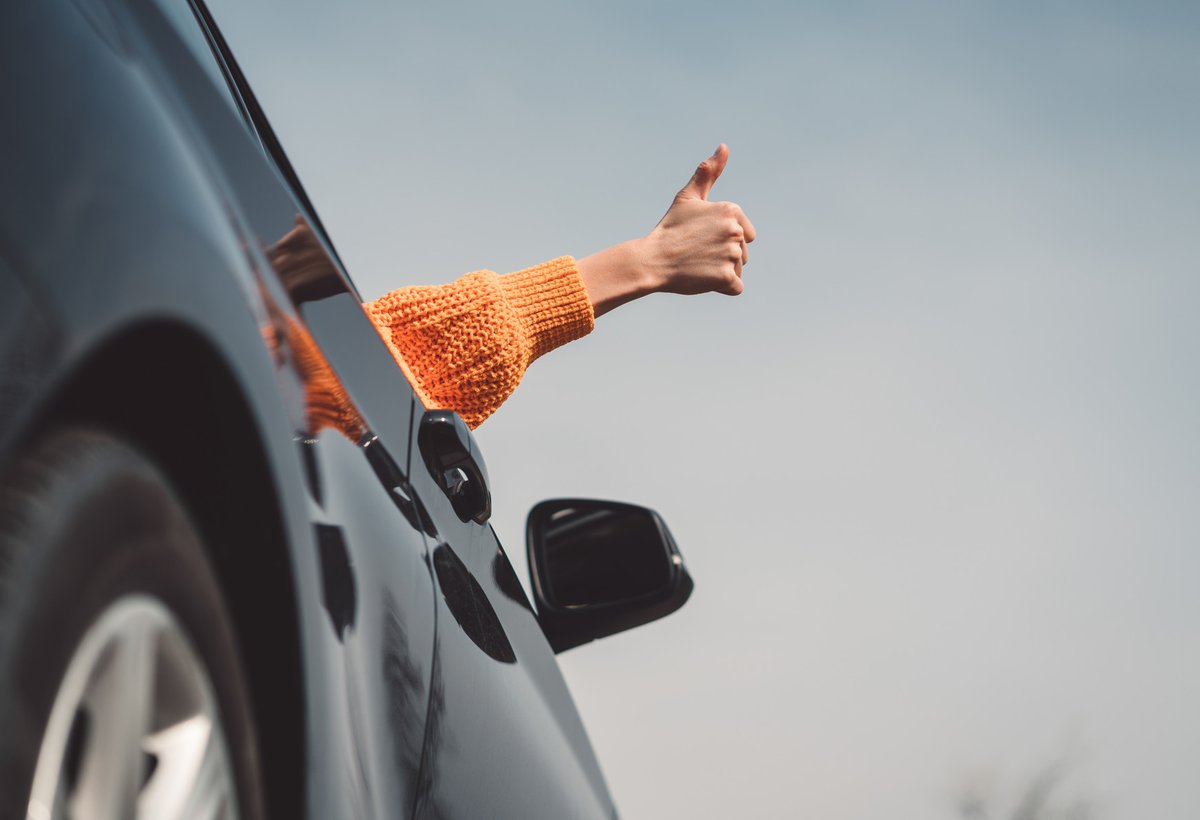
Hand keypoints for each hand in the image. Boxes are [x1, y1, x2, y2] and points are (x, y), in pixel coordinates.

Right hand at [639, 144, 756, 296]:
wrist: (652, 259)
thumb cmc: (669, 229)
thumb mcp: (688, 197)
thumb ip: (709, 172)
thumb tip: (725, 146)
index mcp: (732, 211)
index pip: (745, 234)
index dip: (722, 240)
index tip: (700, 238)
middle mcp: (736, 231)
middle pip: (742, 253)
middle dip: (722, 257)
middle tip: (696, 252)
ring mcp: (731, 254)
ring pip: (738, 270)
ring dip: (720, 272)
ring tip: (697, 264)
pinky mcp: (726, 277)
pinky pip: (735, 288)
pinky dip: (720, 288)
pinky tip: (702, 278)